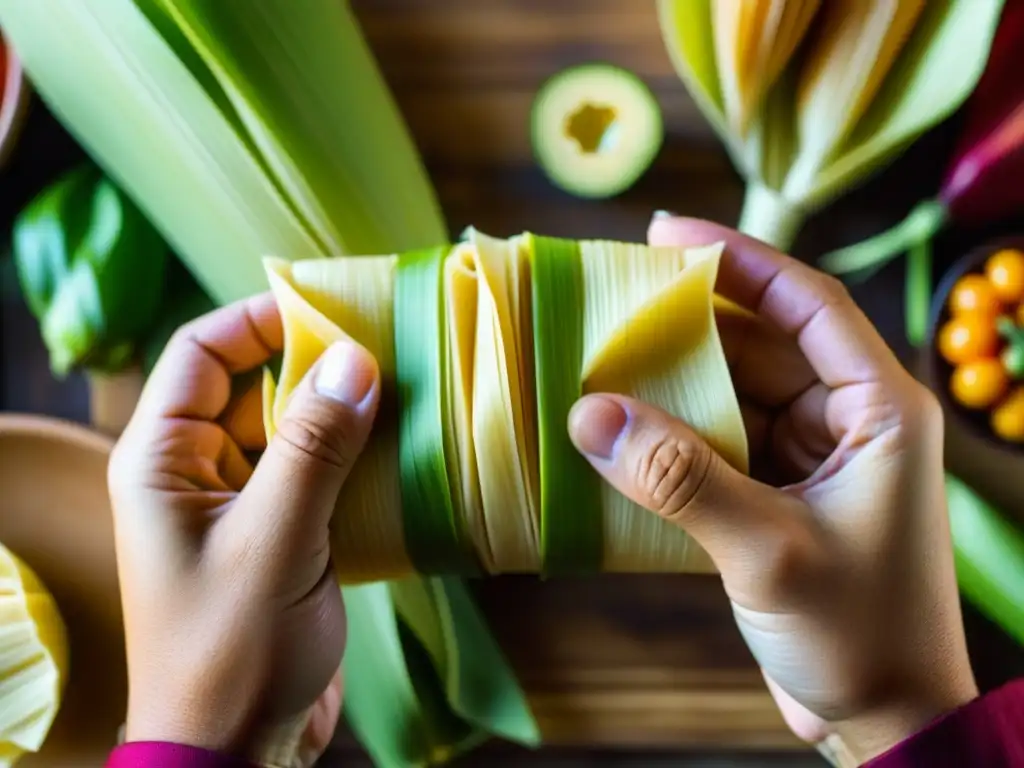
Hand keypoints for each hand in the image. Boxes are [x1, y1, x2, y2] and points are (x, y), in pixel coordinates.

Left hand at [108, 294, 380, 764]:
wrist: (239, 751)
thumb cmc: (232, 652)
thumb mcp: (275, 541)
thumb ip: (313, 448)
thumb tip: (355, 360)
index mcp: (162, 462)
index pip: (202, 353)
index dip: (260, 318)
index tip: (331, 304)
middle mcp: (197, 474)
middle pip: (256, 385)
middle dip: (318, 365)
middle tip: (391, 347)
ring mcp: (242, 505)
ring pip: (295, 429)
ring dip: (347, 414)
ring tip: (411, 391)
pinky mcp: (282, 536)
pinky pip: (319, 474)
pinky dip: (358, 459)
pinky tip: (406, 451)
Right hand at [568, 216, 977, 762]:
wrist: (885, 718)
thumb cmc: (858, 635)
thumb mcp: (768, 550)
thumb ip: (679, 478)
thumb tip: (589, 415)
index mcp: (880, 408)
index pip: (808, 302)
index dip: (739, 258)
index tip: (667, 233)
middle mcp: (848, 418)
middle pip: (760, 342)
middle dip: (687, 324)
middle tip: (610, 301)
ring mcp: (812, 456)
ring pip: (733, 392)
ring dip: (672, 382)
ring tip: (601, 360)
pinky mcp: (779, 493)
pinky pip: (718, 441)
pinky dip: (673, 434)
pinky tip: (622, 430)